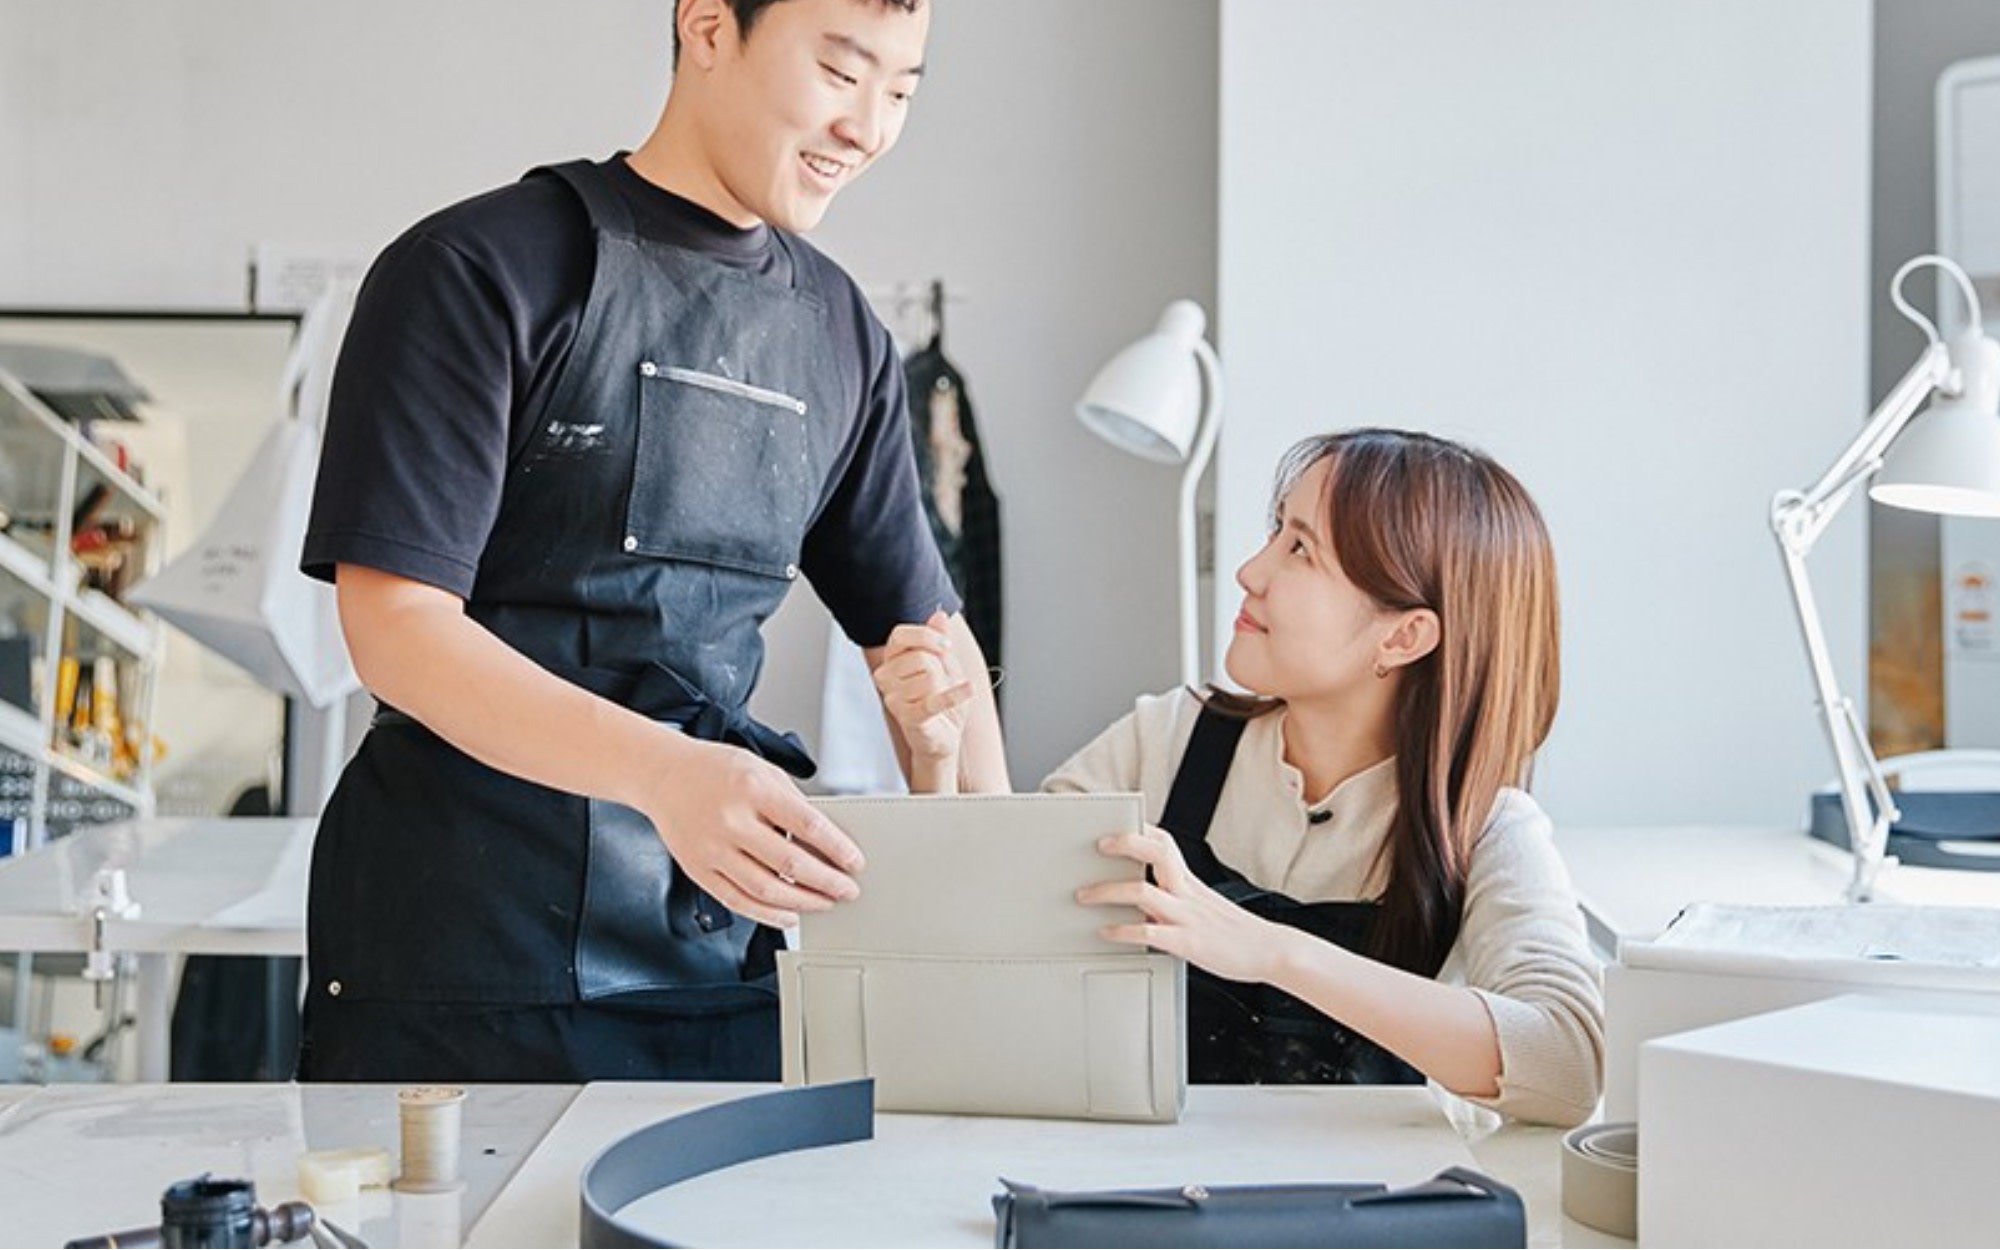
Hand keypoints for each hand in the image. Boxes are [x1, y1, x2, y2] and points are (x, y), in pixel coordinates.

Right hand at [632, 735, 863, 928]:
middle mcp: (731, 821)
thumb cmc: (715, 770)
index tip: (855, 863)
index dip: (837, 848)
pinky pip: (738, 901)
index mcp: (753, 789)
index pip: (807, 825)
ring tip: (824, 903)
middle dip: (827, 882)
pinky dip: (768, 914)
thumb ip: (793, 803)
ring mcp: (712, 849)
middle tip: (847, 890)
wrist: (663, 775)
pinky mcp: (698, 870)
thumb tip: (825, 840)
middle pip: (790, 863)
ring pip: (765, 889)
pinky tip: (788, 914)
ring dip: (802, 903)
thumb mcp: (763, 770)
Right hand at [872, 610, 972, 768]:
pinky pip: (934, 700)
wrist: (945, 734)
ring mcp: (893, 698)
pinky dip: (955, 695)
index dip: (925, 636)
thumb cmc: (940, 697)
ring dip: (946, 687)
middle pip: (920, 657)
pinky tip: (968, 689)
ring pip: (929, 678)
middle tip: (944, 682)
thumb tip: (939, 614)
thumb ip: (938, 640)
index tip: (946, 646)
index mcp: (892, 659)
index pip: (899, 635)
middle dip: (942, 668)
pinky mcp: (908, 718)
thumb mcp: (945, 663)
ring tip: (942, 697)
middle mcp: (885, 677)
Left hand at [1077, 824, 1288, 984]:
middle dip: (1125, 844)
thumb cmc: (1235, 931)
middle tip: (1097, 845)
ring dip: (1107, 891)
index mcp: (1190, 882)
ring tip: (1084, 895)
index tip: (1112, 822)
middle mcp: (1187, 893)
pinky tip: (1106, 932)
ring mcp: (1187, 917)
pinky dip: (1122, 931)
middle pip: (1155, 853)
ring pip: (1142, 893)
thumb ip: (1173, 900)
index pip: (1164, 842)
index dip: (1139, 828)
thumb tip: (1140, 901)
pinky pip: (1149, 933)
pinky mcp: (1187, 943)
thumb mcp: (1203, 906)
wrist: (1270, 951)